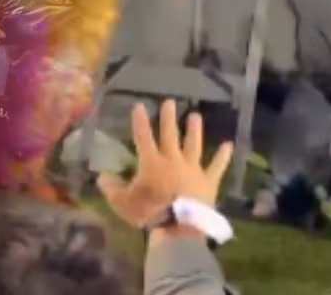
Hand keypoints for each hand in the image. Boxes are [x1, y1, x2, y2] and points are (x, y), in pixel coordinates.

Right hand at [97, 100, 232, 226]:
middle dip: (168, 118)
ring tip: (195, 116)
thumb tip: (101, 176)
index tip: (139, 106)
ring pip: (193, 145)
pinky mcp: (208, 181)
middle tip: (169, 102)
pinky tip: (228, 144)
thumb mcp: (122, 203)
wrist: (181, 227)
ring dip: (194, 130)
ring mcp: (192, 169)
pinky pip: (217, 166)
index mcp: (151, 163)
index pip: (143, 136)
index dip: (140, 121)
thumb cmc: (150, 213)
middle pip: (170, 135)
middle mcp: (172, 160)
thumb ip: (111, 188)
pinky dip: (223, 156)